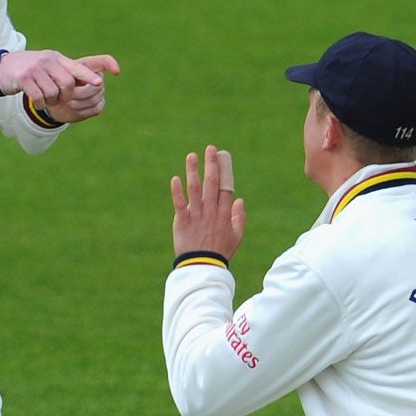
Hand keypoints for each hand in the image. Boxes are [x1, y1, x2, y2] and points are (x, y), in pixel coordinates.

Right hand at [0, 50, 121, 123]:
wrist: (1, 69)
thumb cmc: (29, 70)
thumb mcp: (47, 66)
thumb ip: (64, 72)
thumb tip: (87, 82)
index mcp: (57, 58)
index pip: (77, 67)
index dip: (89, 76)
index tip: (100, 83)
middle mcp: (48, 61)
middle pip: (68, 84)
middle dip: (65, 96)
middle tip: (57, 99)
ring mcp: (35, 68)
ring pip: (53, 93)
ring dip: (50, 101)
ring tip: (44, 99)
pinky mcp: (24, 78)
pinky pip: (39, 97)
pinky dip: (40, 104)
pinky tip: (36, 102)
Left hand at [171, 145, 246, 260]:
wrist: (203, 267)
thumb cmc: (220, 252)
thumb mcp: (236, 237)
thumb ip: (239, 218)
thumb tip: (240, 200)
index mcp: (224, 214)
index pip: (226, 188)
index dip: (225, 171)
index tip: (223, 157)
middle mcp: (210, 212)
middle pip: (211, 184)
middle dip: (211, 165)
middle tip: (210, 149)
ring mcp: (196, 216)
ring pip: (195, 190)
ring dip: (193, 172)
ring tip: (191, 156)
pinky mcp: (182, 222)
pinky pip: (179, 204)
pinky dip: (177, 191)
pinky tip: (175, 178)